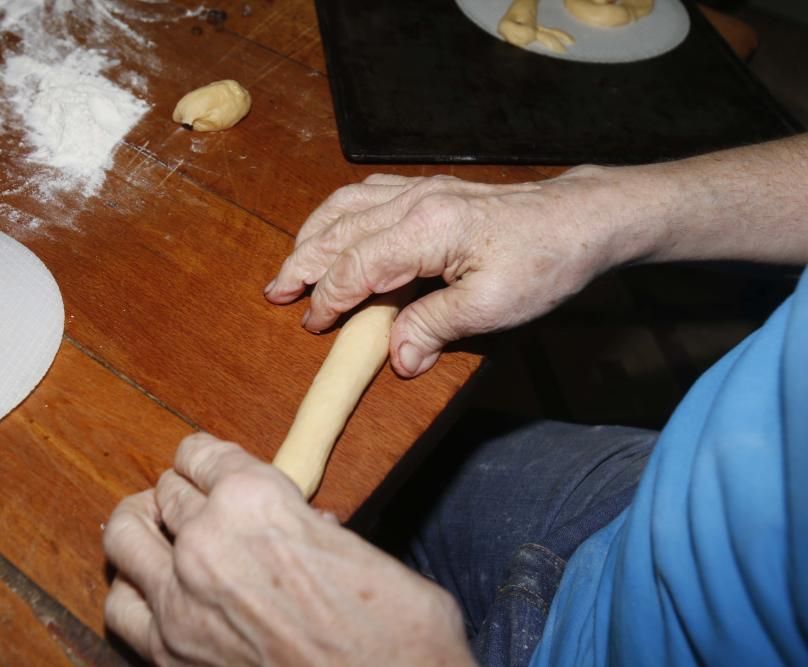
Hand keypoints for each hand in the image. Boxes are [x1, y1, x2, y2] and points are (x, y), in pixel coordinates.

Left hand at [103, 433, 473, 666]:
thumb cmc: (395, 630)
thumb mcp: (361, 550)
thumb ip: (317, 530)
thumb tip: (307, 527)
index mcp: (257, 499)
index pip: (201, 453)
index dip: (205, 458)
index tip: (208, 465)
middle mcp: (207, 539)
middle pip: (166, 492)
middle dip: (182, 492)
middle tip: (192, 503)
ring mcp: (180, 599)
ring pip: (124, 536)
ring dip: (140, 527)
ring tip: (156, 532)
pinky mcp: (168, 655)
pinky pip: (121, 608)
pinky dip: (132, 590)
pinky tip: (151, 590)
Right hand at [265, 169, 653, 376]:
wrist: (580, 219)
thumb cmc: (543, 262)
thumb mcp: (492, 306)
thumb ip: (435, 327)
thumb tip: (395, 357)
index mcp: (425, 229)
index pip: (357, 266)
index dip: (329, 298)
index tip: (312, 325)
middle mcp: (414, 202)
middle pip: (340, 231)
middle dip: (303, 262)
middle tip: (275, 292)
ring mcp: (422, 191)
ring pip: (347, 206)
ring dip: (315, 235)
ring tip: (293, 262)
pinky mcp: (432, 191)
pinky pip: (368, 194)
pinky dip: (340, 214)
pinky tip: (335, 228)